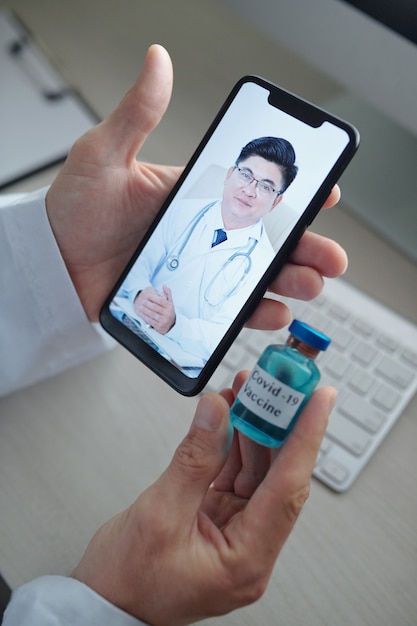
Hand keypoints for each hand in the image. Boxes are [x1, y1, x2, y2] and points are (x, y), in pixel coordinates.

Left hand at [46, 44, 345, 328]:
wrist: (52, 265)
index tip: (324, 190)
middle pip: (267, 237)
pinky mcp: (188, 299)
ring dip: (290, 279)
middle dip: (305, 245)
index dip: (291, 189)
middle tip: (329, 254)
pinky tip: (273, 310)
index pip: (252, 187)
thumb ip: (136, 114)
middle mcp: (204, 230)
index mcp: (194, 193)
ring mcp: (198, 266)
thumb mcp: (103, 156)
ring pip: (257, 274)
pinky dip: (256, 312)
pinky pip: (230, 308)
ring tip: (308, 283)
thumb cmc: (74, 211)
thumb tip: (157, 63)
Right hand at [71, 373, 336, 625]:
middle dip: (279, 424)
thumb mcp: (159, 514)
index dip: (306, 436)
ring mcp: (237, 534)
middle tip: (278, 383)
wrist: (106, 603)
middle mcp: (249, 548)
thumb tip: (218, 412)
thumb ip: (194, 459)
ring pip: (259, 472)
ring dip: (255, 429)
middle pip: (278, 476)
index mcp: (246, 559)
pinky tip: (232, 418)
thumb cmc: (129, 580)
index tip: (319, 399)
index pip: (287, 487)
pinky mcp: (222, 522)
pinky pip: (238, 475)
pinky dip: (236, 444)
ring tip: (250, 392)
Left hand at [134, 285, 174, 332]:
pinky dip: (145, 317)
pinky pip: (150, 320)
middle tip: (142, 301)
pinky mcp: (159, 326)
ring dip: (145, 310)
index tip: (148, 296)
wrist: (172, 325)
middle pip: (155, 307)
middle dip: (147, 304)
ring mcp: (163, 321)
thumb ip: (167, 293)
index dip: (154, 298)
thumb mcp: (170, 302)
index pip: (161, 301)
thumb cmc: (169, 311)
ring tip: (140, 307)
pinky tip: (142, 314)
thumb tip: (164, 285)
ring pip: (152, 314)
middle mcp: (168, 314)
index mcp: (170, 307)